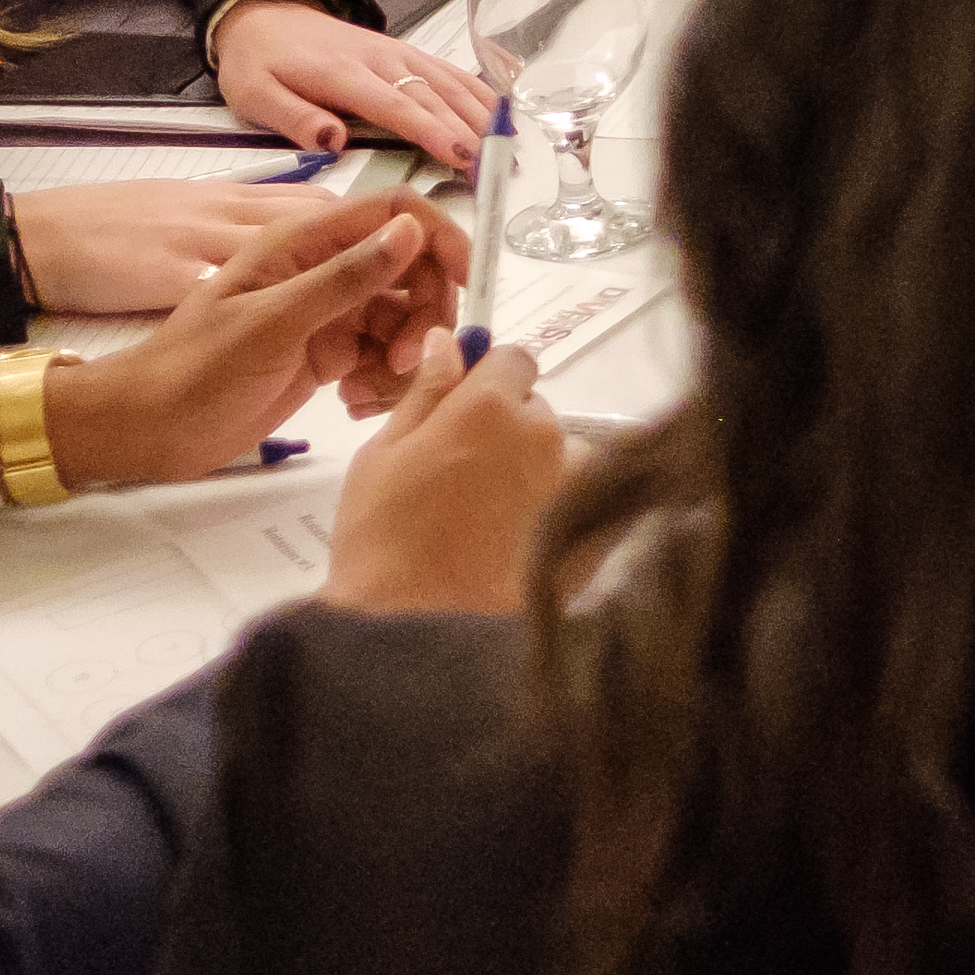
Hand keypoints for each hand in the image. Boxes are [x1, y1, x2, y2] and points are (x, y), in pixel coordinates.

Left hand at [33, 192, 467, 485]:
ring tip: (370, 392)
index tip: (464, 284)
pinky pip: (384, 357)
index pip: (395, 213)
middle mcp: (324, 270)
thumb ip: (345, 277)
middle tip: (406, 361)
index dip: (439, 239)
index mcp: (305, 243)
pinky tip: (355, 404)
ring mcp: (329, 313)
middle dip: (425, 313)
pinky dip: (385, 381)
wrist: (151, 428)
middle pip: (413, 269)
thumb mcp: (273, 323)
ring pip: (404, 318)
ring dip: (406, 356)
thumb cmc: (197, 370)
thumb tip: (411, 230)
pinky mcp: (330, 354)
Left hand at [211, 0, 493, 171]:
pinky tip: (503, 110)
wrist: (265, 15)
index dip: (433, 131)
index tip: (463, 155)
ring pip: (450, 83)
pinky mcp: (406, 54)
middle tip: (498, 170)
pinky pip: (450, 71)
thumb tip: (333, 140)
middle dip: (471, 134)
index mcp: (343, 74)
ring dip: (483, 115)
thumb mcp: (255, 95)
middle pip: (435, 98)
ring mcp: (398, 54)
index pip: (397, 105)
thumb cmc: (260, 62)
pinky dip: (480, 90)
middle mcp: (380, 60)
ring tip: (510, 150)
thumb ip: (293, 117)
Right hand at [321, 327, 570, 616]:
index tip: (467, 406)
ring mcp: (574, 487)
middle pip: (537, 411)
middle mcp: (545, 436)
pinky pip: (581, 504)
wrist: (416, 632)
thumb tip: (447, 343)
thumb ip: (425, 394)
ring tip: (487, 524)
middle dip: (507, 431)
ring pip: (562, 459)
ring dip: (535, 476)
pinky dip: (557, 516)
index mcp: (491, 406)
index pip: (515, 359)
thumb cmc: (384, 544)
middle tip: (461, 479)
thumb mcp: (383, 455)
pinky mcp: (591, 534)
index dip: (489, 380)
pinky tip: (514, 548)